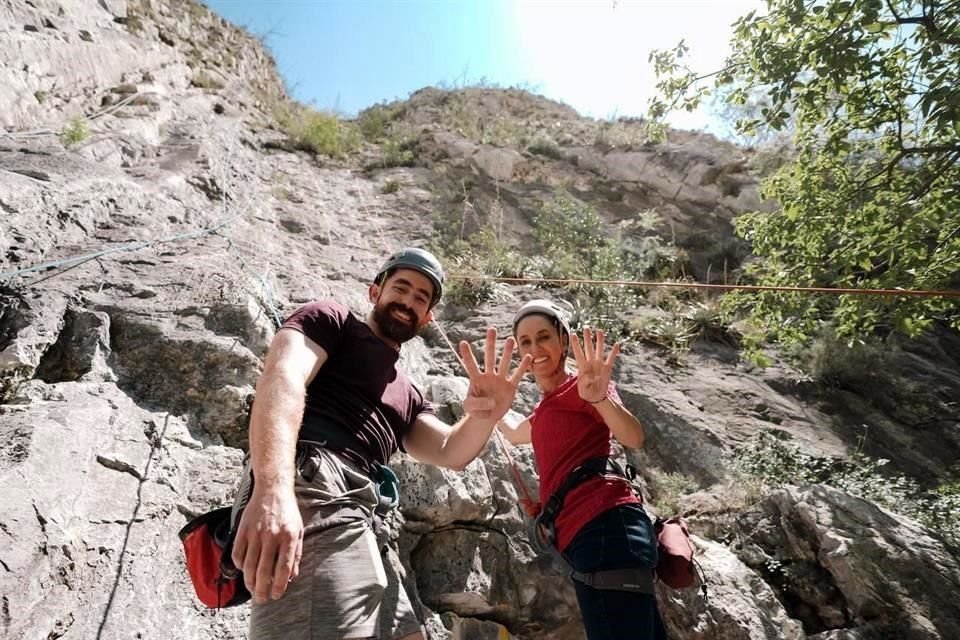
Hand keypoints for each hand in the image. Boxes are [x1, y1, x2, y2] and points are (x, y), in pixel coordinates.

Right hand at [231, 486, 303, 602]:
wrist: (272, 489)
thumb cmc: (288, 511)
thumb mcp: (299, 530)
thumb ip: (296, 553)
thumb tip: (292, 575)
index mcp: (289, 537)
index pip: (284, 568)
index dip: (280, 586)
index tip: (276, 595)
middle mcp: (272, 536)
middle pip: (264, 571)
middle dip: (262, 589)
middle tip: (261, 599)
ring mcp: (256, 533)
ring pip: (250, 566)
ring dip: (249, 582)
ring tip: (252, 589)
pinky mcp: (243, 530)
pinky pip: (238, 554)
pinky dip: (240, 566)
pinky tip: (245, 570)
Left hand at [458, 327, 531, 423]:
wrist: (487, 417)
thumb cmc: (476, 410)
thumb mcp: (470, 408)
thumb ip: (477, 403)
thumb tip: (492, 400)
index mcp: (476, 379)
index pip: (471, 365)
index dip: (467, 355)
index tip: (463, 343)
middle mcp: (489, 376)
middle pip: (489, 358)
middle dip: (490, 344)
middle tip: (492, 330)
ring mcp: (500, 380)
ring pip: (504, 363)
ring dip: (507, 352)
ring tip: (510, 340)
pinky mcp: (510, 387)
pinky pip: (517, 376)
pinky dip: (522, 367)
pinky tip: (527, 357)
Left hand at [570, 328, 619, 403]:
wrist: (595, 396)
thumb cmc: (586, 392)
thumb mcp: (583, 389)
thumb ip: (586, 383)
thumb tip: (592, 378)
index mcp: (582, 367)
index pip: (578, 353)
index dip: (576, 344)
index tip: (573, 334)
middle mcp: (590, 363)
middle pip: (589, 348)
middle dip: (587, 338)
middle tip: (586, 328)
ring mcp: (599, 365)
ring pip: (599, 350)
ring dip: (600, 341)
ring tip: (600, 331)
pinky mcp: (607, 368)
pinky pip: (611, 359)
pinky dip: (613, 352)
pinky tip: (616, 344)